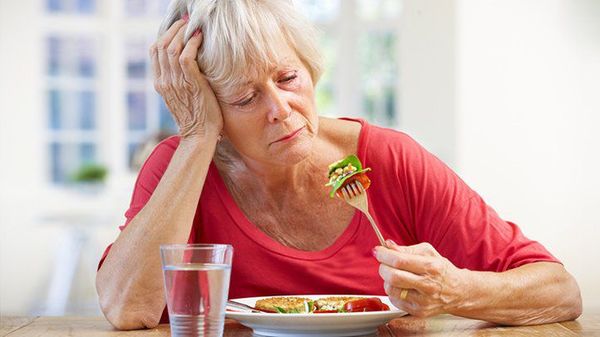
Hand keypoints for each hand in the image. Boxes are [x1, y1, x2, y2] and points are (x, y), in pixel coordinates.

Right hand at [150, 18, 222, 139]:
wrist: (200, 136)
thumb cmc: (196, 118)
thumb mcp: (181, 97)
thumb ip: (179, 82)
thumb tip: (187, 64)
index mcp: (160, 83)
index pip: (154, 52)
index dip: (164, 36)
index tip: (176, 28)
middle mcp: (165, 81)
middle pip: (161, 46)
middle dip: (173, 30)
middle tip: (185, 23)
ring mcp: (176, 82)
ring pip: (172, 48)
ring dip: (183, 33)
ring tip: (193, 27)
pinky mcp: (191, 83)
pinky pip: (187, 57)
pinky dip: (192, 43)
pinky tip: (199, 38)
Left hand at [373, 241, 465, 316]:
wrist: (458, 292)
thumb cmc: (441, 270)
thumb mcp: (428, 253)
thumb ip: (406, 249)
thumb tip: (388, 245)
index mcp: (431, 267)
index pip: (400, 261)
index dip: (384, 255)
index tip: (378, 251)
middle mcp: (428, 285)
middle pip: (393, 277)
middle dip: (383, 267)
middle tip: (384, 263)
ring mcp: (423, 301)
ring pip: (391, 289)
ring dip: (387, 280)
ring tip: (395, 275)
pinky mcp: (418, 311)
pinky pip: (394, 300)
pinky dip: (393, 291)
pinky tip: (401, 287)